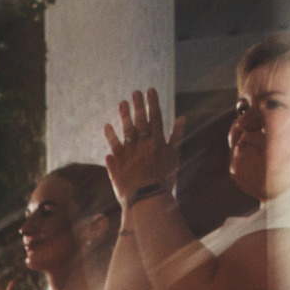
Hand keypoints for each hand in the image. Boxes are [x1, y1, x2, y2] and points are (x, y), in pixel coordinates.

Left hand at [103, 88, 182, 203]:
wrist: (149, 199)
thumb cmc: (165, 177)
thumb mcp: (175, 156)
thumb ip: (177, 135)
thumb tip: (182, 117)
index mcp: (159, 142)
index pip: (156, 117)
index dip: (152, 103)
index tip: (149, 90)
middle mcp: (144, 145)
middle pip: (140, 121)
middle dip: (138, 105)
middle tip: (135, 92)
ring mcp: (129, 154)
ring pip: (126, 131)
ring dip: (124, 116)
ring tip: (122, 103)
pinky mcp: (118, 163)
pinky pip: (113, 146)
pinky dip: (110, 136)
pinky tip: (107, 125)